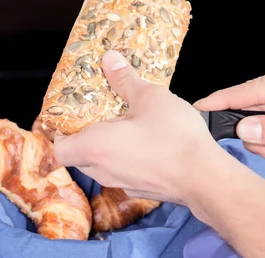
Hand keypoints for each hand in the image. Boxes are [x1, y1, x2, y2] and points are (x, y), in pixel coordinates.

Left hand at [53, 50, 223, 203]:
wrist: (204, 177)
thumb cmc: (173, 139)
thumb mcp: (149, 98)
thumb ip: (125, 80)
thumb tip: (110, 61)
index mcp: (94, 148)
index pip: (60, 150)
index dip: (61, 134)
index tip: (72, 118)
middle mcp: (102, 170)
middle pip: (80, 157)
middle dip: (87, 137)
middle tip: (102, 116)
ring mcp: (121, 183)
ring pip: (102, 165)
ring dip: (108, 148)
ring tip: (128, 127)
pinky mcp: (140, 190)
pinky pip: (123, 172)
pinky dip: (126, 159)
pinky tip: (147, 144)